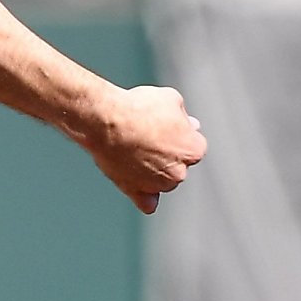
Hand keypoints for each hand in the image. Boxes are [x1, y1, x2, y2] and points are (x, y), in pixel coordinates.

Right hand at [81, 86, 205, 213]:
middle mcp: (180, 172)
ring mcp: (157, 185)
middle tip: (147, 134)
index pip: (194, 145)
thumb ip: (184, 115)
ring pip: (162, 181)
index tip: (165, 124)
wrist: (107, 121)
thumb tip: (189, 123)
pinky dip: (146, 196)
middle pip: (178, 164)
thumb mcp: (170, 98)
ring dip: (154, 170)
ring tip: (133, 148)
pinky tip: (141, 187)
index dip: (179, 132)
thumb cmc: (138, 108)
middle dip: (167, 152)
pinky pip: (147, 202)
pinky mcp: (136, 191)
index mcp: (194, 150)